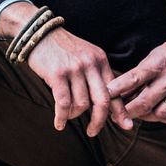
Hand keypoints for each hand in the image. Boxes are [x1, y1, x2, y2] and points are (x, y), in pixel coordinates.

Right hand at [0, 4, 112, 136]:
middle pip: (102, 101)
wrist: (39, 33)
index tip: (126, 125)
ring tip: (68, 117)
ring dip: (74, 116)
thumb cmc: (63, 50)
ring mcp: (74, 69)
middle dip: (99, 121)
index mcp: (100, 60)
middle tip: (93, 131)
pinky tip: (59, 123)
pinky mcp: (57, 74)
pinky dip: (62, 117)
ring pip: (81, 104)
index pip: (115, 89)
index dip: (120, 110)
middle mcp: (90, 64)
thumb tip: (105, 103)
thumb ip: (96, 75)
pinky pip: (63, 103)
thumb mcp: (85, 56)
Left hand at [107, 36, 165, 128]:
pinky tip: (161, 112)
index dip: (118, 88)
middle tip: (119, 115)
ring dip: (148, 116)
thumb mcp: (151, 58)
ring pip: (161, 114)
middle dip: (129, 112)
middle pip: (145, 102)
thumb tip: (118, 93)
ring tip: (142, 112)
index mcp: (158, 64)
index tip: (106, 95)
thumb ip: (137, 77)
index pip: (134, 78)